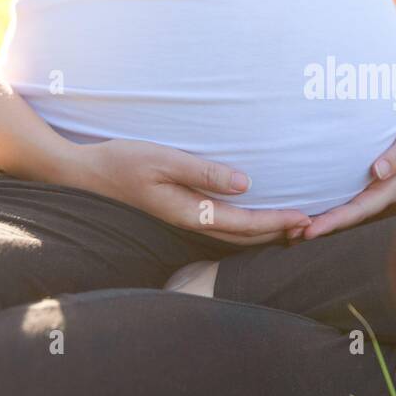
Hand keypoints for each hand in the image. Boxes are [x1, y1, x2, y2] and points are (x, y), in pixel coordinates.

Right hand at [60, 138, 310, 245]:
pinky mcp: (179, 214)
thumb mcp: (162, 159)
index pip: (244, 222)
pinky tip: (255, 218)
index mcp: (188, 212)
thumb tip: (245, 184)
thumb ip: (202, 172)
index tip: (305, 218)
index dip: (277, 222)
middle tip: (313, 227)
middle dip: (279, 233)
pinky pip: (221, 226)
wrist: (82, 174)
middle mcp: (189, 223)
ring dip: (264, 233)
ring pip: (233, 235)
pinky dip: (245, 226)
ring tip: (293, 228)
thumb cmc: (120, 161)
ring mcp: (183, 222)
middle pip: (244, 236)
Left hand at [300, 113, 395, 240]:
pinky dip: (320, 204)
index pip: (359, 210)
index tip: (312, 229)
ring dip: (317, 220)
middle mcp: (375, 195)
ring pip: (340, 210)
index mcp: (389, 190)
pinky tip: (300, 206)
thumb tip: (379, 171)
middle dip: (320, 227)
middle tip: (292, 234)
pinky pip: (337, 196)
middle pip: (345, 217)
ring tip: (289, 228)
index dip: (335, 221)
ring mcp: (366, 190)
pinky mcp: (357, 182)